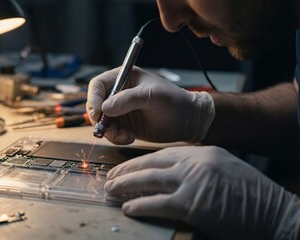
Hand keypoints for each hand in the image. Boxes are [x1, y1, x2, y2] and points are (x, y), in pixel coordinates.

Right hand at [86, 67, 213, 143]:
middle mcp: (118, 93)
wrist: (187, 121)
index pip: (98, 85)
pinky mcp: (123, 125)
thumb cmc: (174, 102)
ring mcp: (119, 110)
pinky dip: (116, 138)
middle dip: (99, 119)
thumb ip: (128, 99)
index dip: (93, 98)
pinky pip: (110, 133)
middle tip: (107, 129)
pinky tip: (130, 138)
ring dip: (109, 132)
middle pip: (94, 104)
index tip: (97, 112)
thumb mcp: (152, 96)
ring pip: (100, 122)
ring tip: (125, 136)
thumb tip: (104, 108)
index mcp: (123, 77)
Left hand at [105, 146, 299, 239]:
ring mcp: (193, 182)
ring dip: (125, 186)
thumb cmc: (250, 195)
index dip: (138, 162)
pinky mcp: (192, 204)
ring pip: (148, 180)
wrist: (275, 212)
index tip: (123, 168)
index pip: (161, 154)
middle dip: (126, 172)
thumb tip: (168, 176)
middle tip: (109, 179)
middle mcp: (195, 162)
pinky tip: (128, 208)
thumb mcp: (222, 170)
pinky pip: (157, 203)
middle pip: (150, 164)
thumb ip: (196, 169)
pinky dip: (139, 205)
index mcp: (202, 153)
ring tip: (111, 191)